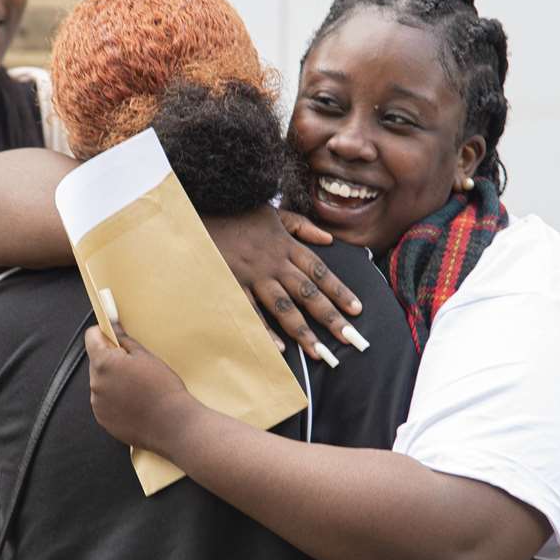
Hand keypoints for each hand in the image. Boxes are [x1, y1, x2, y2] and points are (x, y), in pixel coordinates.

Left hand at [85, 325, 199, 456]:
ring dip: (113, 381)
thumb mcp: (146, 356)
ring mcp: (97, 404)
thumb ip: (124, 340)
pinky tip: (135, 403)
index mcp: (104, 363)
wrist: (172, 424)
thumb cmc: (162, 388)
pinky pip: (105, 402)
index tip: (114, 335)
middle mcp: (95, 383)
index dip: (103, 333)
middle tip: (136, 367)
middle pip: (97, 362)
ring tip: (138, 388)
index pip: (91, 337)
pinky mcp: (103, 420)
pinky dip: (115, 400)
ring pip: (101, 383)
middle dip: (112, 360)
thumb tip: (113, 327)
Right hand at [204, 206, 365, 359]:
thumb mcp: (273, 212)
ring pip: (283, 307)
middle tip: (352, 339)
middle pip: (308, 293)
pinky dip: (265, 330)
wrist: (201, 207)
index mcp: (286, 245)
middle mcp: (274, 262)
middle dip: (331, 317)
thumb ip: (302, 226)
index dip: (339, 291)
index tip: (357, 310)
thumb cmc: (237, 211)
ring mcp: (253, 275)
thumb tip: (329, 240)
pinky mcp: (232, 283)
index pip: (319, 272)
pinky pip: (251, 311)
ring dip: (303, 331)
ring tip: (320, 353)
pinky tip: (280, 348)